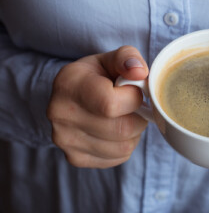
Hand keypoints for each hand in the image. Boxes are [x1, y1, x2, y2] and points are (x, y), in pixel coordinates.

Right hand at [47, 46, 148, 167]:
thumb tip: (139, 72)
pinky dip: (125, 145)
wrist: (74, 95)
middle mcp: (61, 115)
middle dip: (138, 117)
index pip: (111, 104)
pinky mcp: (75, 158)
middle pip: (121, 129)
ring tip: (125, 117)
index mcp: (69, 85)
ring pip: (123, 146)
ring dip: (134, 132)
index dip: (133, 98)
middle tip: (134, 106)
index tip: (133, 91)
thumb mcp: (112, 59)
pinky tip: (116, 130)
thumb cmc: (98, 75)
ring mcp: (65, 140)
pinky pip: (118, 158)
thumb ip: (128, 58)